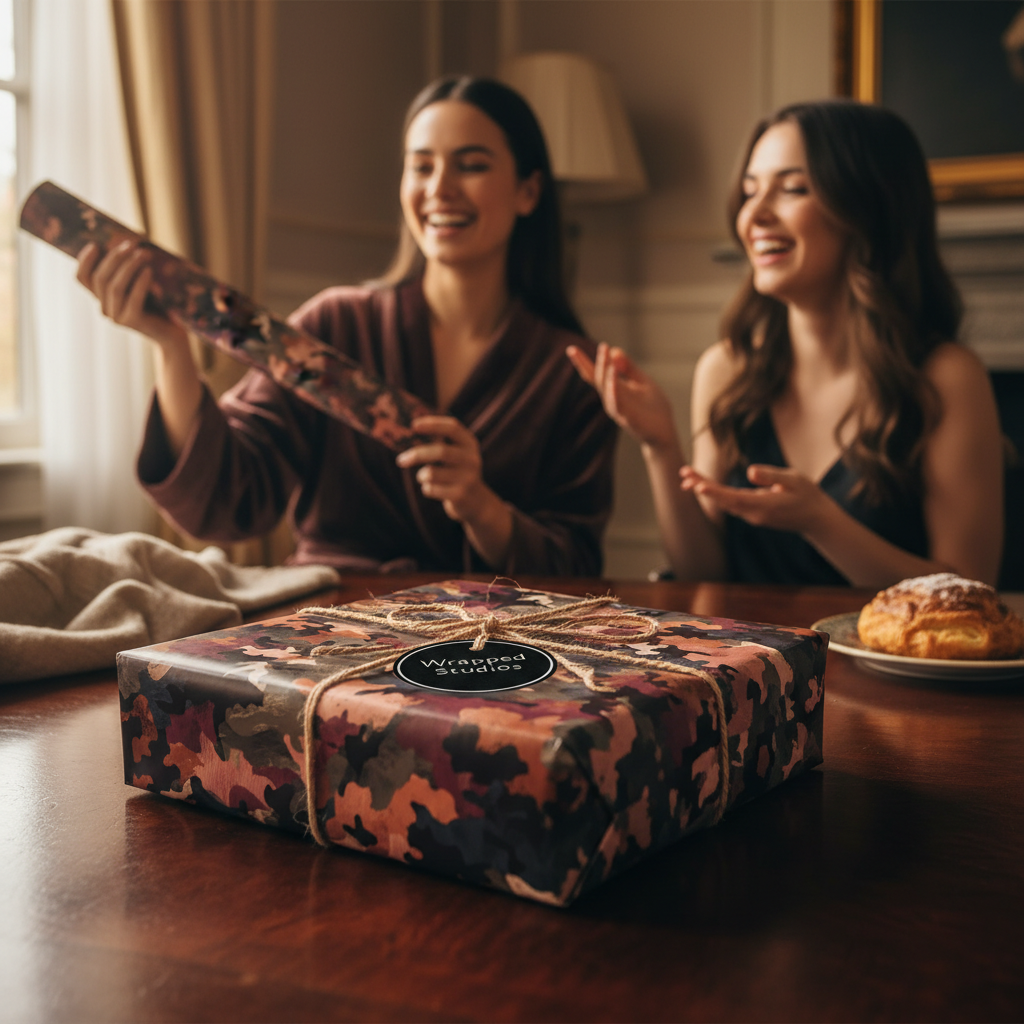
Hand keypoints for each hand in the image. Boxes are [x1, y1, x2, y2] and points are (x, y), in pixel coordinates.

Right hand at [76, 240, 188, 350]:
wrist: (173, 330)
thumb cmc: (157, 302)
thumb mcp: (140, 282)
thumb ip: (128, 268)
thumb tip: (124, 242)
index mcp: (102, 296)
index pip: (82, 278)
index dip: (85, 261)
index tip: (95, 244)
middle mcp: (104, 307)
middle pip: (100, 278)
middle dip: (114, 258)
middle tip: (130, 244)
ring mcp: (116, 317)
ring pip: (115, 287)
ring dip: (128, 267)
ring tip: (143, 253)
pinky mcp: (132, 322)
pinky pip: (133, 299)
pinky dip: (140, 282)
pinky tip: (149, 270)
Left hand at [396, 415, 492, 523]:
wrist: (476, 502)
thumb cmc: (456, 472)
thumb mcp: (455, 454)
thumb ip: (439, 441)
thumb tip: (410, 430)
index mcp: (469, 444)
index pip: (453, 428)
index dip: (433, 424)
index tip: (413, 425)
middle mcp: (471, 459)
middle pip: (441, 451)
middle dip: (417, 454)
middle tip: (400, 460)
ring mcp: (467, 478)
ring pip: (432, 473)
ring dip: (421, 475)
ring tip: (424, 477)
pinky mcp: (460, 495)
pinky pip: (431, 489)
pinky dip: (426, 488)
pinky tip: (433, 490)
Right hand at [567, 343, 676, 450]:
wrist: (664, 433)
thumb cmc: (653, 408)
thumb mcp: (642, 381)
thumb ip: (629, 367)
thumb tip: (614, 350)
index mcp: (614, 389)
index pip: (595, 374)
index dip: (582, 362)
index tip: (571, 349)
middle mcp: (612, 398)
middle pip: (599, 379)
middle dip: (601, 363)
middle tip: (603, 346)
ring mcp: (619, 410)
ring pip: (607, 392)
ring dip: (606, 375)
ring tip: (608, 359)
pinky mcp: (629, 419)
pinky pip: (618, 406)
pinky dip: (614, 394)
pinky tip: (613, 383)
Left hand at [680, 463, 832, 533]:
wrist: (815, 519)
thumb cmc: (807, 496)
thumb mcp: (794, 480)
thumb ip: (772, 476)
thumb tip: (750, 471)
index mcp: (763, 506)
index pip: (734, 498)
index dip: (715, 492)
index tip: (698, 486)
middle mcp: (753, 514)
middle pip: (723, 500)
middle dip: (702, 486)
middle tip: (683, 474)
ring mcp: (751, 516)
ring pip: (723, 502)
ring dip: (704, 489)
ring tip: (686, 476)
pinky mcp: (751, 513)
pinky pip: (729, 503)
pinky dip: (715, 494)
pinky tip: (702, 485)